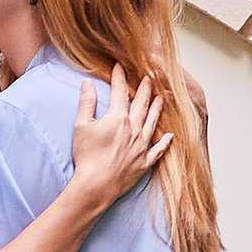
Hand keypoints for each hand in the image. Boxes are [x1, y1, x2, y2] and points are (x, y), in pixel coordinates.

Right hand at [65, 78, 162, 211]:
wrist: (96, 185)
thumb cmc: (86, 156)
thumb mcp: (81, 126)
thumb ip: (86, 103)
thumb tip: (87, 83)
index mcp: (118, 118)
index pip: (120, 92)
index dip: (119, 77)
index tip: (120, 66)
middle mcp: (134, 129)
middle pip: (142, 104)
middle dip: (146, 88)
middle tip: (150, 77)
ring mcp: (142, 146)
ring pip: (153, 122)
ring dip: (158, 108)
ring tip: (162, 98)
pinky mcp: (145, 162)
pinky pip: (158, 150)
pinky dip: (165, 142)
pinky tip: (170, 136)